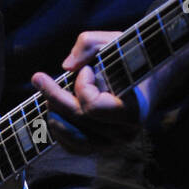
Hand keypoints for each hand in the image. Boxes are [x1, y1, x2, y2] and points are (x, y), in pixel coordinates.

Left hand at [31, 29, 188, 150]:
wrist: (149, 79)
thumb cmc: (130, 58)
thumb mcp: (113, 41)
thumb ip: (89, 44)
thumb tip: (66, 66)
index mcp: (133, 110)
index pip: (92, 107)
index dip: (82, 86)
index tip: (87, 70)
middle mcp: (125, 133)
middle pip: (77, 120)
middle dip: (54, 96)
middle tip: (38, 78)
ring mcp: (114, 144)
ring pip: (72, 137)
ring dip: (54, 114)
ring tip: (48, 96)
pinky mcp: (104, 148)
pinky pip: (74, 148)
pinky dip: (58, 132)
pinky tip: (52, 113)